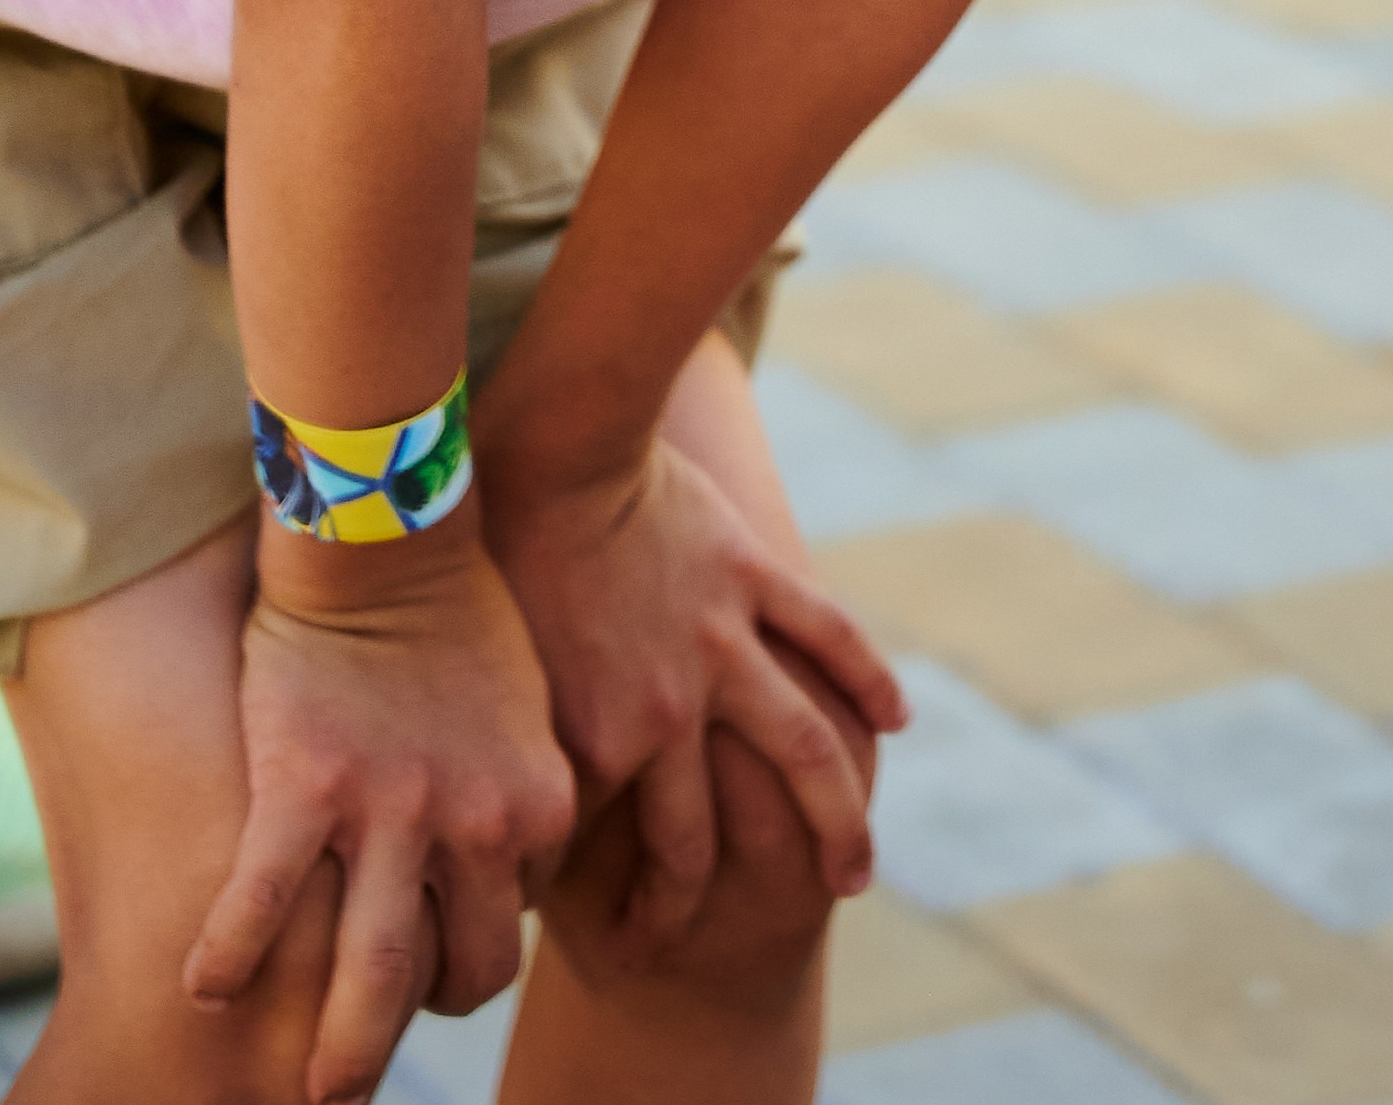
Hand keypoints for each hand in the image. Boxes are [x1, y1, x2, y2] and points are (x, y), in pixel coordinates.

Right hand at [185, 517, 576, 1104]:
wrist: (390, 531)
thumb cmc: (459, 607)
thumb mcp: (526, 708)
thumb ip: (518, 789)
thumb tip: (502, 861)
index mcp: (538, 807)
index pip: (509, 926)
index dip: (465, 951)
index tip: (428, 963)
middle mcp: (477, 824)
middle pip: (461, 973)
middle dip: (417, 1026)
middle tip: (371, 1059)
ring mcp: (390, 813)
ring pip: (374, 975)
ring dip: (345, 1051)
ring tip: (315, 1093)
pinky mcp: (304, 790)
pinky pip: (260, 908)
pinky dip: (231, 959)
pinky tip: (204, 988)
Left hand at [483, 438, 906, 951]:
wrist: (552, 444)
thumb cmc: (501, 551)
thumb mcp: (496, 673)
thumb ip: (519, 746)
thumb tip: (498, 817)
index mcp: (599, 740)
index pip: (599, 856)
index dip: (590, 904)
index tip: (595, 944)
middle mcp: (670, 709)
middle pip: (696, 843)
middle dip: (683, 910)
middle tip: (677, 948)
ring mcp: (722, 643)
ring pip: (803, 753)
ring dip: (835, 826)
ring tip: (854, 878)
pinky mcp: (753, 580)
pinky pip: (828, 636)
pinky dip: (868, 677)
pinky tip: (896, 720)